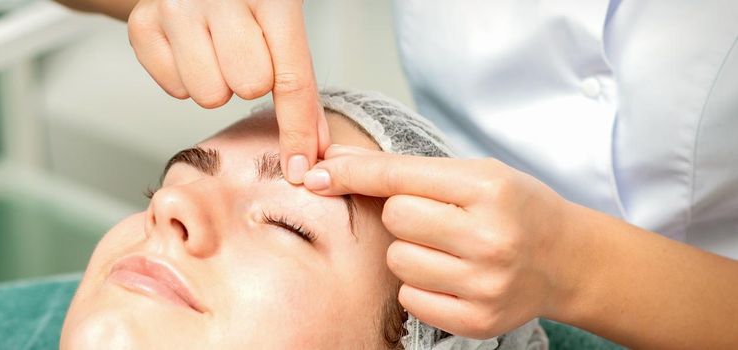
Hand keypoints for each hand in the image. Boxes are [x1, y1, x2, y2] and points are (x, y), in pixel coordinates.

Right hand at [127, 0, 329, 182]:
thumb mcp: (282, 22)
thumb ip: (301, 85)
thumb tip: (314, 150)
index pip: (290, 78)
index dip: (297, 130)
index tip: (299, 167)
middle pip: (248, 87)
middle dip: (250, 81)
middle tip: (243, 53)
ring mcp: (174, 8)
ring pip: (208, 96)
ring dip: (216, 83)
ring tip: (214, 49)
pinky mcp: (141, 24)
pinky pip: (174, 90)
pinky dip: (184, 78)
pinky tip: (189, 47)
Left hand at [303, 145, 575, 337]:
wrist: (567, 259)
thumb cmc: (513, 207)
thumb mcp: (472, 173)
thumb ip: (402, 168)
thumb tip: (333, 158)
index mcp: (489, 189)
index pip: (399, 177)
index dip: (353, 172)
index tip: (319, 173)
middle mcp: (490, 237)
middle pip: (395, 218)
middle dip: (403, 215)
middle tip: (437, 218)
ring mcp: (484, 284)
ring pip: (397, 260)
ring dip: (409, 251)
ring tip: (447, 247)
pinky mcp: (477, 320)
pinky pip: (409, 297)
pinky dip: (419, 285)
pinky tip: (450, 275)